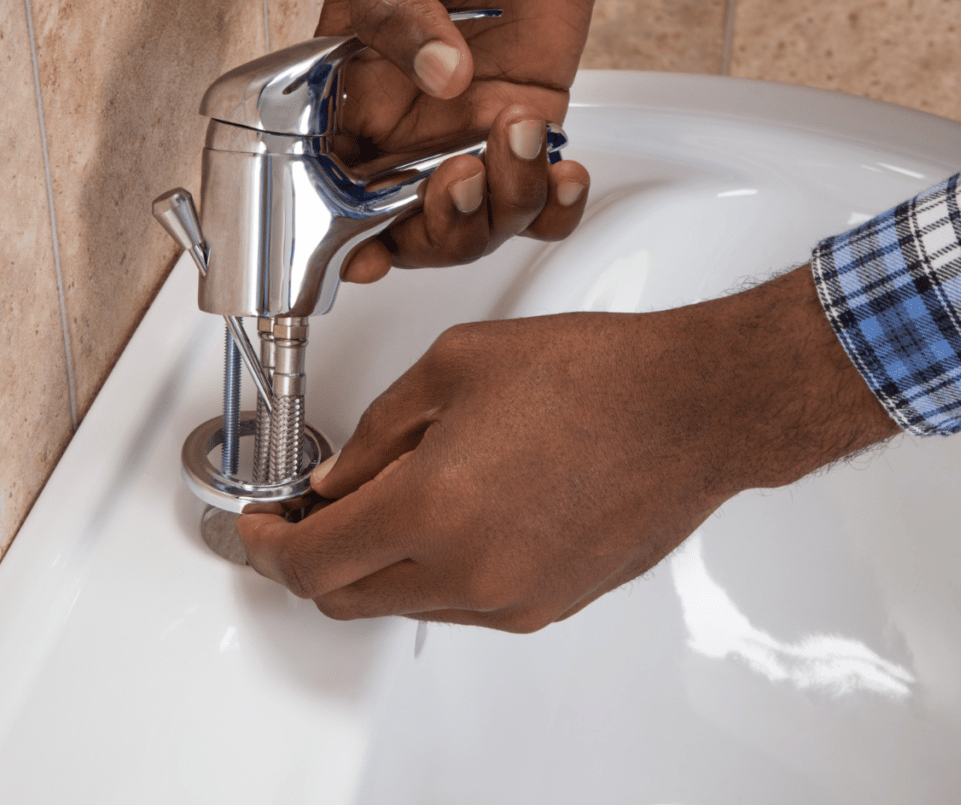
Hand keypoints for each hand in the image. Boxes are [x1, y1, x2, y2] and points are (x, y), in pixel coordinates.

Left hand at [237, 266, 898, 631]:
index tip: (258, 525)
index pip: (310, 559)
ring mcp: (515, 600)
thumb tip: (340, 477)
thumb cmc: (594, 373)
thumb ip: (380, 431)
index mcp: (434, 507)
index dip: (265, 545)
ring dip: (377, 562)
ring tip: (390, 499)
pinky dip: (435, 570)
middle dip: (313, 556)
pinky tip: (452, 517)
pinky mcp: (552, 604)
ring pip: (406, 604)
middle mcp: (471, 573)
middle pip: (347, 595)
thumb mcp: (457, 366)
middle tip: (310, 512)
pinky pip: (465, 603)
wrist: (692, 406)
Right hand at [317, 0, 598, 281]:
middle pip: (411, 225)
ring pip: (480, 223)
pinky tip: (567, 171)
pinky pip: (541, 198)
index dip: (347, 232)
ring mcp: (474, 130)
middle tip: (461, 174)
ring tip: (520, 130)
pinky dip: (556, 208)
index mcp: (358, 87)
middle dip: (439, 227)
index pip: (339, 182)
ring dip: (503, 206)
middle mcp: (413, 122)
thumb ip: (398, 5)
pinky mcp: (532, 124)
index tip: (367, 253)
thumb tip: (437, 77)